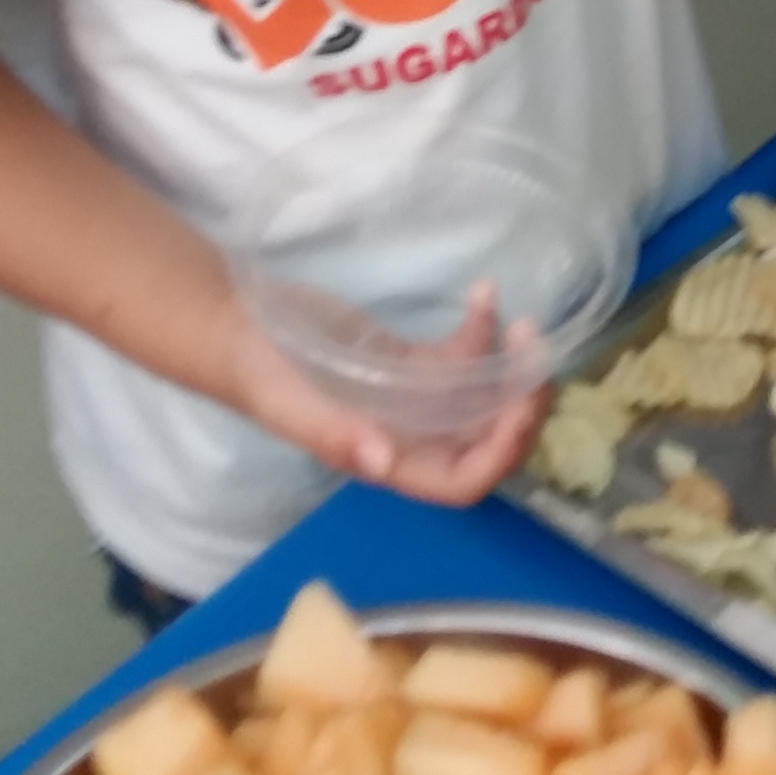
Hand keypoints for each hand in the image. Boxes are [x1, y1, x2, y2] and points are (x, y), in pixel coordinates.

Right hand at [224, 287, 549, 503]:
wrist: (237, 328)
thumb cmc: (260, 373)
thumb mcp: (291, 404)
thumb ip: (335, 436)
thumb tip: (384, 464)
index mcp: (389, 461)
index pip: (462, 482)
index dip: (500, 453)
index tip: (522, 402)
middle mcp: (411, 438)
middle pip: (487, 442)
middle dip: (522, 406)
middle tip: (538, 356)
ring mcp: (416, 400)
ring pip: (485, 398)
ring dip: (511, 367)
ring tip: (523, 323)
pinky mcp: (413, 363)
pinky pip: (463, 356)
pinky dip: (482, 330)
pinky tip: (484, 292)